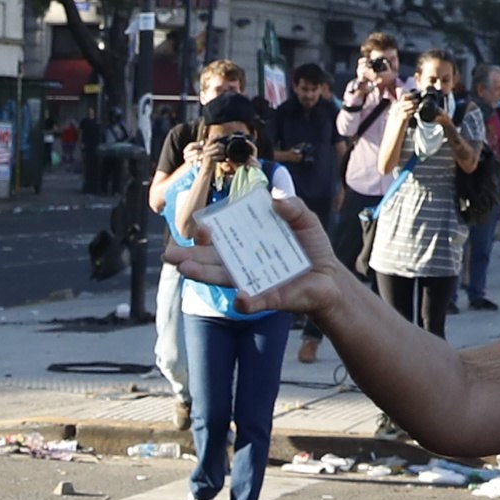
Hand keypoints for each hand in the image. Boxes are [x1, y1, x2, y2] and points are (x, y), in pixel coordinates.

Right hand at [162, 191, 340, 313]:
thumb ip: (293, 206)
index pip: (219, 238)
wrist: (331, 277)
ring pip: (224, 279)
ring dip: (204, 275)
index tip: (200, 227)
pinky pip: (255, 301)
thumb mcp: (305, 219)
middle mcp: (242, 263)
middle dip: (188, 258)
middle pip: (210, 261)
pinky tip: (240, 297)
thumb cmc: (311, 247)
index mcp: (245, 242)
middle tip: (168, 255)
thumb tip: (277, 198)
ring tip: (186, 270)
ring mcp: (252, 282)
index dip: (205, 234)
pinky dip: (248, 301)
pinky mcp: (270, 298)